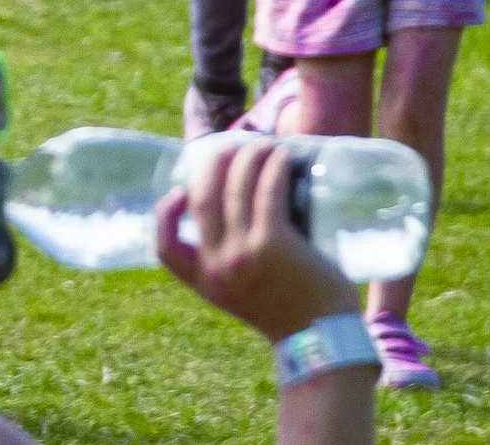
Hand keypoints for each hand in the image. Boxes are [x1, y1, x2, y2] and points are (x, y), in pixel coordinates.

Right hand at [154, 142, 357, 342]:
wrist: (325, 343)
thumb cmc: (294, 316)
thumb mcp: (246, 294)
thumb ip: (235, 262)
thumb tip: (245, 215)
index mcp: (206, 282)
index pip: (164, 247)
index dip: (165, 215)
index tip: (182, 195)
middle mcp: (217, 266)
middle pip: (202, 200)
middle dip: (213, 166)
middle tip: (230, 149)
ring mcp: (242, 253)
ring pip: (234, 189)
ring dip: (246, 159)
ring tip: (262, 146)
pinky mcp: (272, 244)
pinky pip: (266, 193)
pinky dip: (271, 169)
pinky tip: (280, 157)